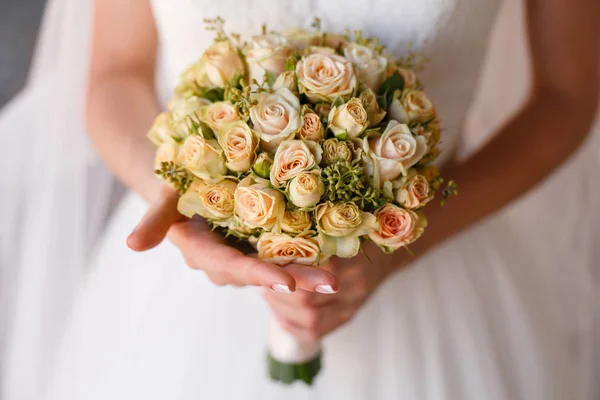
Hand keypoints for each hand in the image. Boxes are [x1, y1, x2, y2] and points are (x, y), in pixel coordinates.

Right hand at [127, 186, 338, 291]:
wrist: (182, 174)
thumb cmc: (173, 178)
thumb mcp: (163, 193)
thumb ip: (153, 219)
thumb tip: (131, 245)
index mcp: (202, 251)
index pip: (231, 267)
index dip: (257, 275)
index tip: (286, 283)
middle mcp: (226, 258)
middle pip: (263, 272)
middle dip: (297, 279)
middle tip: (332, 285)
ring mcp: (244, 250)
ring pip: (277, 265)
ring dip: (307, 270)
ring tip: (340, 274)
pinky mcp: (259, 239)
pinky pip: (283, 250)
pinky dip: (306, 252)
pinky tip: (338, 252)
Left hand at [264, 247, 399, 340]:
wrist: (385, 256)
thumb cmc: (355, 237)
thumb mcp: (338, 228)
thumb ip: (313, 235)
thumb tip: (272, 240)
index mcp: (351, 257)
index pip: (309, 271)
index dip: (283, 271)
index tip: (265, 263)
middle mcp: (355, 284)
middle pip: (306, 300)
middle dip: (278, 293)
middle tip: (262, 281)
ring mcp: (352, 304)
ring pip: (310, 320)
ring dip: (282, 310)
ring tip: (269, 294)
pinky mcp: (348, 317)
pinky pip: (316, 332)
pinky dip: (292, 325)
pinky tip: (281, 313)